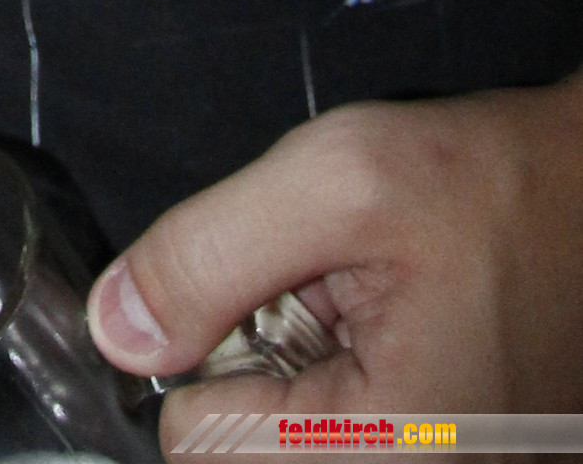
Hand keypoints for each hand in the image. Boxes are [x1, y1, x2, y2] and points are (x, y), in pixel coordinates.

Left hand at [91, 69, 582, 435]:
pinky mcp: (446, 458)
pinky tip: (395, 328)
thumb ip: (208, 255)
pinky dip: (350, 377)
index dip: (206, 343)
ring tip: (372, 306)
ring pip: (292, 438)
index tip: (271, 288)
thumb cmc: (497, 188)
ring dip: (308, 368)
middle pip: (245, 447)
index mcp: (383, 450)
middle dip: (262, 357)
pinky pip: (348, 433)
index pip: (197, 442)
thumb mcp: (338, 179)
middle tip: (331, 292)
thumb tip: (119, 331)